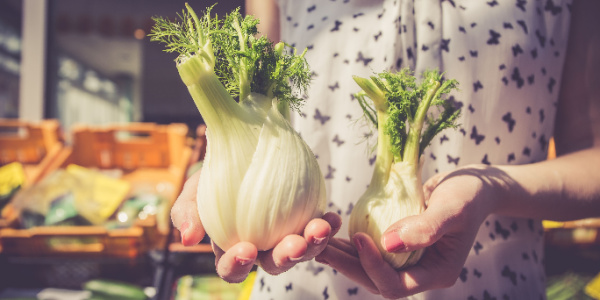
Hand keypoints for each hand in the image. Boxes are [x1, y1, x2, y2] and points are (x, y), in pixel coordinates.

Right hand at [171, 169, 341, 282]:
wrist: (242, 151)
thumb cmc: (214, 175)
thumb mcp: (195, 190)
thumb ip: (188, 212)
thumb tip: (187, 238)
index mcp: (231, 250)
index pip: (231, 269)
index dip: (238, 265)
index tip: (246, 249)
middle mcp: (262, 249)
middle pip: (274, 264)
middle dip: (287, 257)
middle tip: (295, 244)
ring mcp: (285, 237)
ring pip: (302, 251)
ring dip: (314, 243)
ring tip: (321, 227)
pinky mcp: (304, 222)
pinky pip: (319, 231)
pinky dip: (328, 226)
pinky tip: (333, 217)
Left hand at [316, 166, 499, 298]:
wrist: (475, 186)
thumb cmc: (469, 195)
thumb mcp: (453, 208)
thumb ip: (425, 228)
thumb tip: (388, 244)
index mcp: (437, 273)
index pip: (396, 285)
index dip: (374, 266)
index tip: (358, 237)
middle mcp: (420, 272)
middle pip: (376, 281)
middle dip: (347, 266)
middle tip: (319, 247)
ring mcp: (410, 261)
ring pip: (370, 269)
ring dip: (344, 257)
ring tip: (318, 242)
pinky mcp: (399, 247)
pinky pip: (372, 252)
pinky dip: (352, 245)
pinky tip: (333, 234)